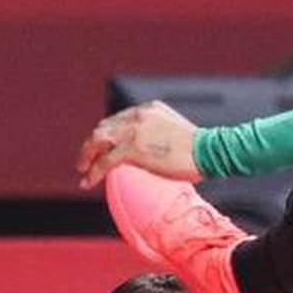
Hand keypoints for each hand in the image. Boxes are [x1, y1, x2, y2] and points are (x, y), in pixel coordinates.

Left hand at [76, 100, 201, 188]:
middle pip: (103, 128)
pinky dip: (93, 172)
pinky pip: (104, 162)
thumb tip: (151, 151)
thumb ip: (158, 134)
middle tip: (85, 159)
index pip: (118, 119)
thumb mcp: (175, 131)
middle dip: (91, 144)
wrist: (210, 151)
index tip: (103, 147)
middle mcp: (137, 116)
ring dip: (86, 156)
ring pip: (98, 141)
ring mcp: (133, 132)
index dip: (107, 134)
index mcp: (148, 109)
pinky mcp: (132, 150)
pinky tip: (87, 182)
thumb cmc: (200, 148)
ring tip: (82, 169)